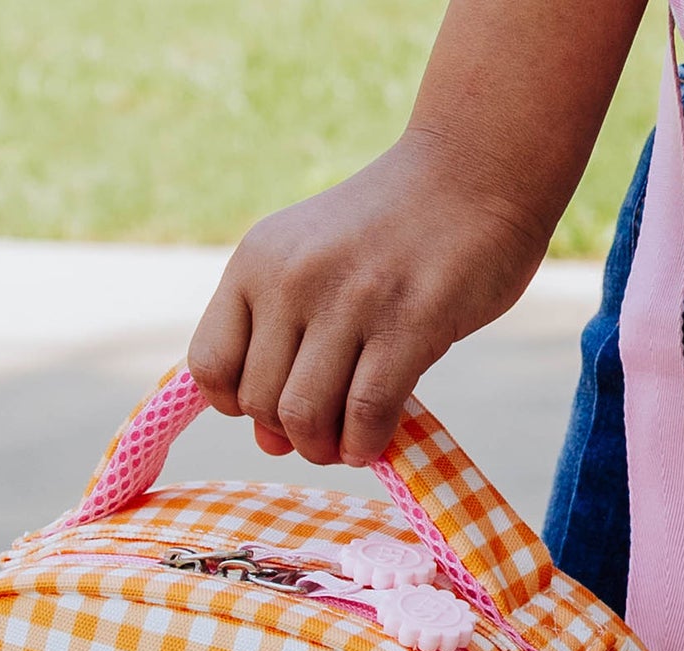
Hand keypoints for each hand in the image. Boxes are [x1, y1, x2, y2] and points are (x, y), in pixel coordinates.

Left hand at [187, 130, 548, 467]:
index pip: (209, 364)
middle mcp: (294, 276)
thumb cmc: (389, 237)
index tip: (276, 399)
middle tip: (324, 429)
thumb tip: (269, 443)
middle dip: (289, 432)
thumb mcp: (312, 268)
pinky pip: (365, 413)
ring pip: (304, 415)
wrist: (474, 171)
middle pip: (258, 401)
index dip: (237, 402)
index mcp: (257, 260)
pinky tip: (372, 441)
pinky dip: (364, 443)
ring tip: (346, 442)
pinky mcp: (410, 321)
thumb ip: (281, 349)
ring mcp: (351, 298)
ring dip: (324, 447)